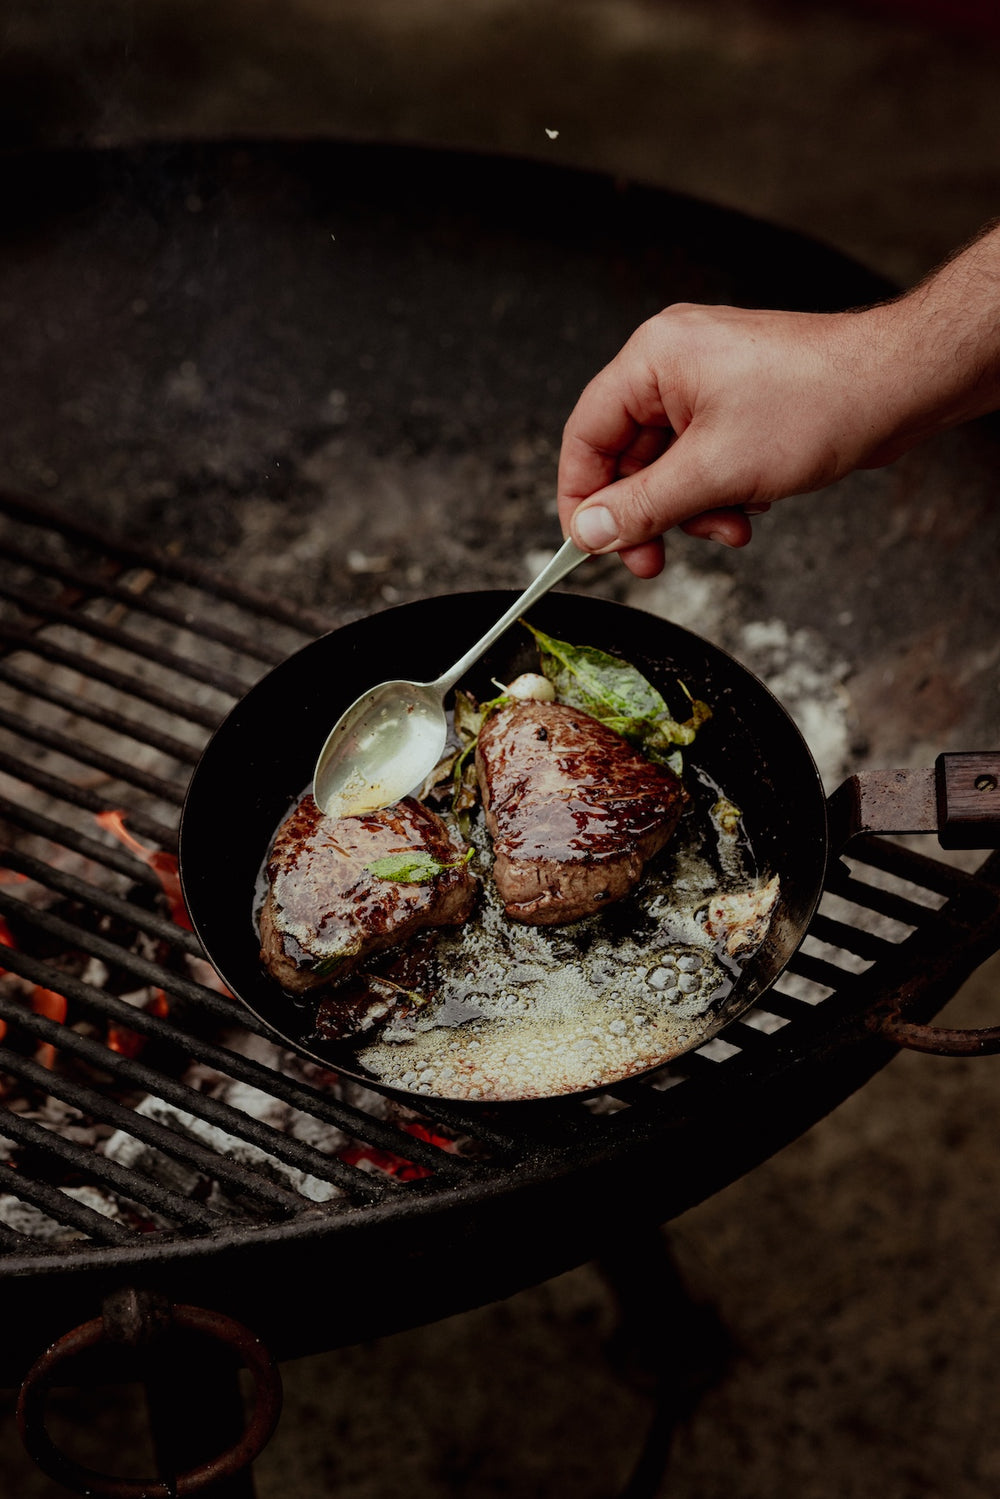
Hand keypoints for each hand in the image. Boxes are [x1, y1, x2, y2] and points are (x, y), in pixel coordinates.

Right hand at [557, 301, 907, 577]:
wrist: (900, 386)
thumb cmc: (818, 404)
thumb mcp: (714, 472)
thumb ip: (641, 507)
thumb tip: (588, 533)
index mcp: (654, 359)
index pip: (586, 435)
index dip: (581, 498)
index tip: (588, 545)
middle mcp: (674, 363)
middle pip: (626, 456)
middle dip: (651, 513)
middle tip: (654, 560)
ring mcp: (708, 382)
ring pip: (668, 466)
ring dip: (693, 509)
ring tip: (732, 525)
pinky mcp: (738, 403)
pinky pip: (703, 459)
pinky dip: (720, 491)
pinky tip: (752, 503)